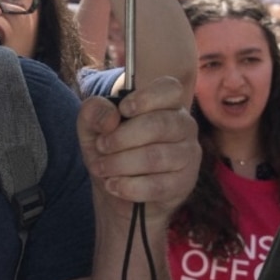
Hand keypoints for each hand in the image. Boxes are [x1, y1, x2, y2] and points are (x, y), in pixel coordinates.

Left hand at [80, 74, 198, 218]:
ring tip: (102, 169)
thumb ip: (94, 112)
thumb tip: (111, 118)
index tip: (123, 109)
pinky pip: (158, 185)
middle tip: (101, 147)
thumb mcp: (92, 128)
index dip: (146, 97)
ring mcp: (188, 154)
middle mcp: (183, 125)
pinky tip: (113, 185)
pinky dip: (130, 187)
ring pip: (156, 156)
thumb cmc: (111, 151)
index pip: (169, 89)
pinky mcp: (184, 183)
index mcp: (165, 104)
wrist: (117, 190)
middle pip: (159, 124)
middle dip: (122, 137)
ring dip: (121, 164)